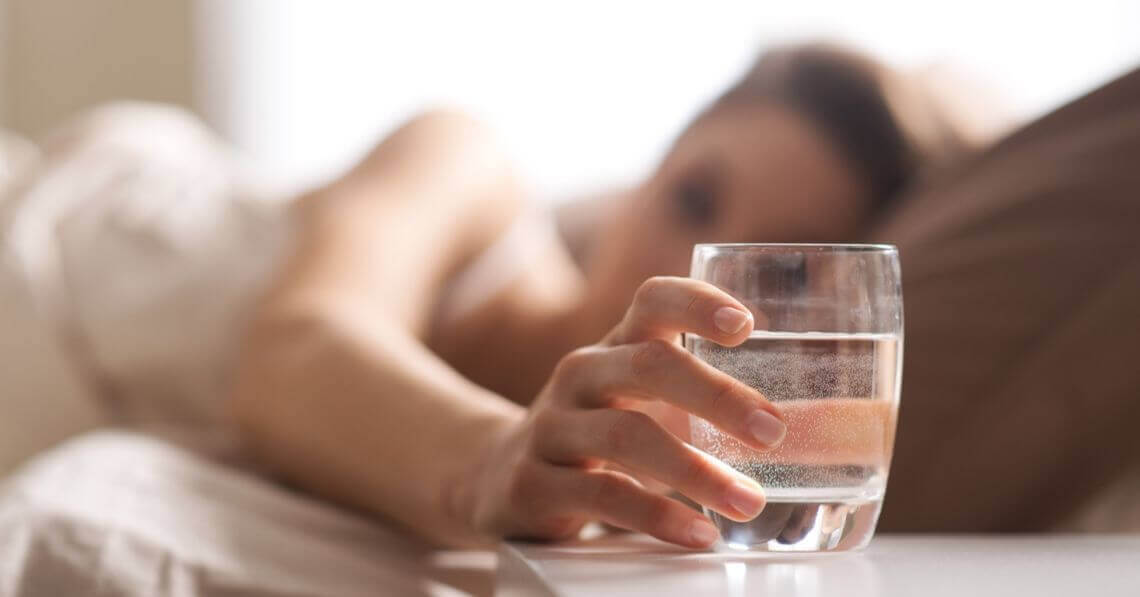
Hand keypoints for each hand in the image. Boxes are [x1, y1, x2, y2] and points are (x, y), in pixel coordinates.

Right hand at [462, 277, 785, 547]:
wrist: (497, 475)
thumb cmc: (597, 434)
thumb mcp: (637, 401)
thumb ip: (705, 399)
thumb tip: (823, 426)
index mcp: (615, 346)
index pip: (653, 300)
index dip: (697, 303)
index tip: (747, 326)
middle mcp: (581, 375)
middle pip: (647, 363)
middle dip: (716, 395)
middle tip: (773, 431)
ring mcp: (552, 427)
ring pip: (626, 434)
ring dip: (696, 470)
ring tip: (748, 499)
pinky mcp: (533, 483)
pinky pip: (601, 495)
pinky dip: (656, 514)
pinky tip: (697, 532)